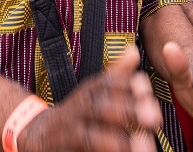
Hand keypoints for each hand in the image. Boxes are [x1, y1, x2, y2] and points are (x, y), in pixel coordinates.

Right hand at [19, 48, 160, 151]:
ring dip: (116, 141)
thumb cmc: (78, 113)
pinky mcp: (64, 150)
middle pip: (102, 108)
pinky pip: (82, 151)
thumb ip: (117, 75)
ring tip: (142, 145)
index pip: (108, 83)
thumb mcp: (95, 91)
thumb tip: (134, 51)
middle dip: (128, 112)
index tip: (147, 88)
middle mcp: (78, 110)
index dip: (128, 85)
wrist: (37, 134)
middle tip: (155, 119)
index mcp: (89, 92)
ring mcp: (69, 133)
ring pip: (92, 137)